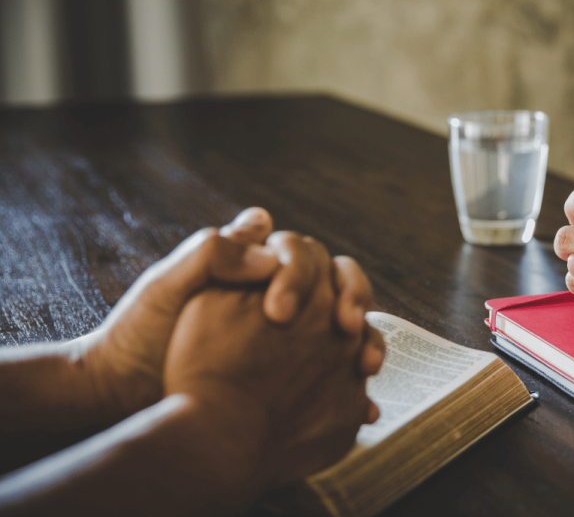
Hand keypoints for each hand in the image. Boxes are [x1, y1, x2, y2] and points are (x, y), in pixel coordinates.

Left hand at [73, 208, 384, 422]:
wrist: (122, 392)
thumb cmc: (139, 332)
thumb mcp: (168, 286)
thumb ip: (213, 255)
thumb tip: (271, 249)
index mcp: (252, 266)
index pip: (302, 251)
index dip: (307, 272)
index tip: (281, 311)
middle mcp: (279, 295)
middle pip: (338, 282)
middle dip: (353, 299)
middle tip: (346, 328)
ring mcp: (291, 336)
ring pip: (348, 326)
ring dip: (367, 340)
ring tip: (366, 366)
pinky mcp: (293, 374)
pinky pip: (335, 373)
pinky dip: (354, 388)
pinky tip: (364, 408)